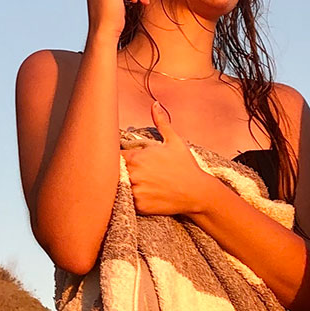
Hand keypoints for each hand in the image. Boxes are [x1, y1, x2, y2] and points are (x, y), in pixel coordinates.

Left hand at [122, 100, 220, 217]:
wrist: (197, 192)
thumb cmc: (186, 166)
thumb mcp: (174, 141)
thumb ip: (161, 122)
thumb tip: (155, 104)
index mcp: (137, 158)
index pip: (112, 156)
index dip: (111, 156)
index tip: (114, 157)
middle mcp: (133, 174)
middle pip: (111, 172)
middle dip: (113, 171)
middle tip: (115, 171)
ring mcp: (136, 191)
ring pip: (117, 188)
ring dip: (119, 185)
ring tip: (125, 184)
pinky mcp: (139, 206)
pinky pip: (125, 202)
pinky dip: (127, 199)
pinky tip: (136, 194)